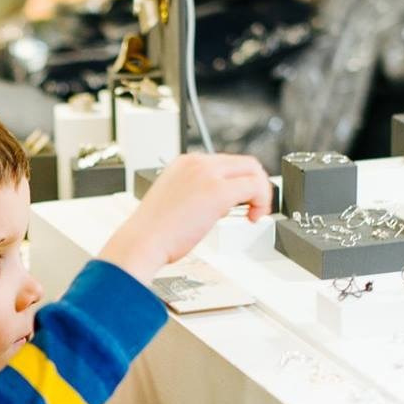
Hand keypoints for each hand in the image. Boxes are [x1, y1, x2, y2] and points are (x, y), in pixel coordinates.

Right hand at [98, 153, 272, 283]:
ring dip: (260, 193)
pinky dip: (261, 201)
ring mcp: (208, 174)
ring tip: (253, 214)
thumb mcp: (176, 199)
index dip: (240, 182)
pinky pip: (254, 187)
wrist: (142, 241)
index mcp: (186, 163)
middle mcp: (197, 163)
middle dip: (255, 185)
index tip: (243, 200)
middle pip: (245, 163)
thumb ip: (200, 193)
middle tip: (254, 207)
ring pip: (253, 171)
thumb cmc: (154, 231)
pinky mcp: (218, 191)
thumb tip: (224, 202)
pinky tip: (252, 218)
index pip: (227, 163)